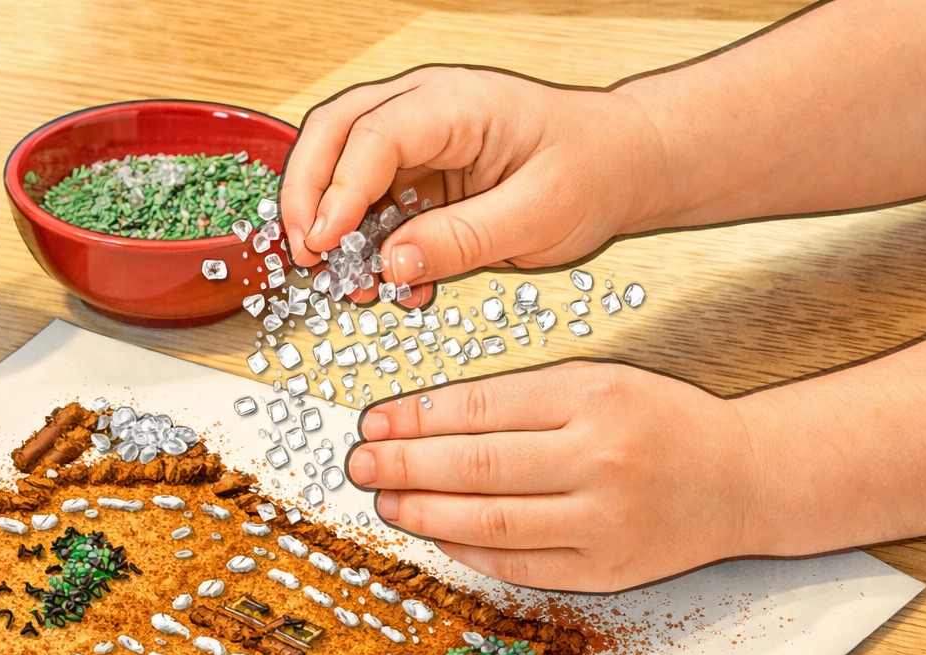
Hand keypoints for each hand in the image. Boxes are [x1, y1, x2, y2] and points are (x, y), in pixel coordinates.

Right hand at [279, 67, 663, 301]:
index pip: (373, 136)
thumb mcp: (537, 214)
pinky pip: (369, 204)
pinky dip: (364, 243)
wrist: (620, 164)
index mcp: (457, 103)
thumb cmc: (592, 169)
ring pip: (338, 167)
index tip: (324, 242)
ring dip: (330, 225)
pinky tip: (386, 279)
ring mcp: (415, 138)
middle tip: (306, 254)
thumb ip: (462, 239)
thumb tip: (393, 263)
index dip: (338, 191)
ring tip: (346, 280)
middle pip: (333, 133)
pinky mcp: (416, 173)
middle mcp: (425, 108)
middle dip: (305, 195)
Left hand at [344, 361, 759, 590]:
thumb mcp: (599, 382)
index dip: (416, 418)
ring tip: (385, 500)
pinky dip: (466, 550)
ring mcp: (604, 522)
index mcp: (595, 398)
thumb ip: (520, 399)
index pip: (482, 408)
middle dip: (404, 466)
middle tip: (360, 463)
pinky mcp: (606, 570)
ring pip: (489, 522)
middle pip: (476, 467)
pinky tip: (434, 532)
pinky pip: (517, 564)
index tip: (374, 422)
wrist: (741, 479)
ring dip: (424, 512)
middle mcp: (601, 460)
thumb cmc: (661, 423)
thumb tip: (424, 420)